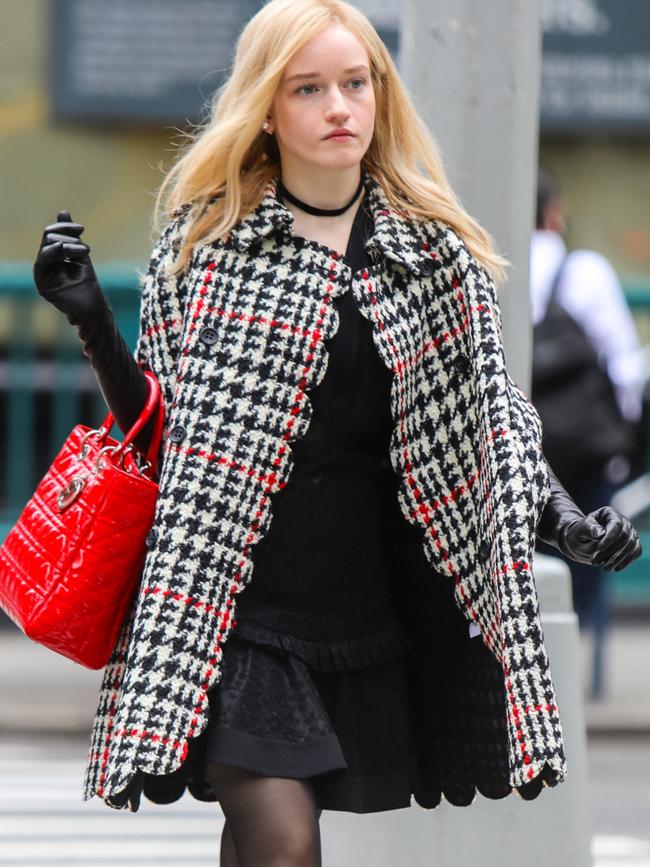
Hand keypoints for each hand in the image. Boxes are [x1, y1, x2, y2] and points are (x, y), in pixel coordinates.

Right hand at [33, 210, 107, 325]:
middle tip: (85, 248)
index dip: (65, 228)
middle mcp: (45, 263)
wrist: (93, 307)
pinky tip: (66, 250)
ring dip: (66, 245)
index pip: (51, 234)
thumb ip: (71, 236)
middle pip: (48, 238)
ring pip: (46, 248)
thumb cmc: (87, 283)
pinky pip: (43, 263)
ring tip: (84, 252)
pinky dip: (54, 253)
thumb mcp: (80, 254)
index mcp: (52, 255)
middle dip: (67, 238)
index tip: (82, 228)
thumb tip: (63, 211)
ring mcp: (42, 274)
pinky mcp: (42, 284)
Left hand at [558, 506, 641, 570]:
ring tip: (604, 567)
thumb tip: (601, 534)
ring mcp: (629, 532)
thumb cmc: (579, 533)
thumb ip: (589, 529)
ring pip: (630, 545)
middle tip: (595, 561)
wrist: (580, 542)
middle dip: (611, 551)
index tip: (599, 548)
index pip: (615, 525)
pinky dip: (627, 561)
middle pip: (624, 537)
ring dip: (617, 558)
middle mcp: (622, 521)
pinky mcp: (631, 544)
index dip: (609, 538)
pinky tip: (616, 568)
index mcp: (609, 513)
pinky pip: (635, 552)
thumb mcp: (579, 530)